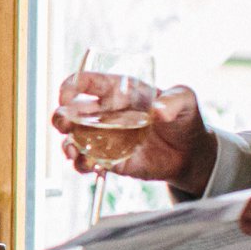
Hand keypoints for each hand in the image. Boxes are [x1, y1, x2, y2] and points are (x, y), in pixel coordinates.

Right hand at [52, 75, 216, 193]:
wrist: (189, 153)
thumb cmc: (184, 118)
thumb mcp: (185, 101)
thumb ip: (175, 100)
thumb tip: (160, 111)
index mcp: (117, 92)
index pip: (86, 83)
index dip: (71, 87)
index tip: (67, 96)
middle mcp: (104, 114)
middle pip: (70, 112)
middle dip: (61, 118)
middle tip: (65, 125)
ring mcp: (104, 138)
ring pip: (73, 140)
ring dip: (68, 146)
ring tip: (73, 153)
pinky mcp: (109, 160)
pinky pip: (88, 162)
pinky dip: (84, 165)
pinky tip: (91, 166)